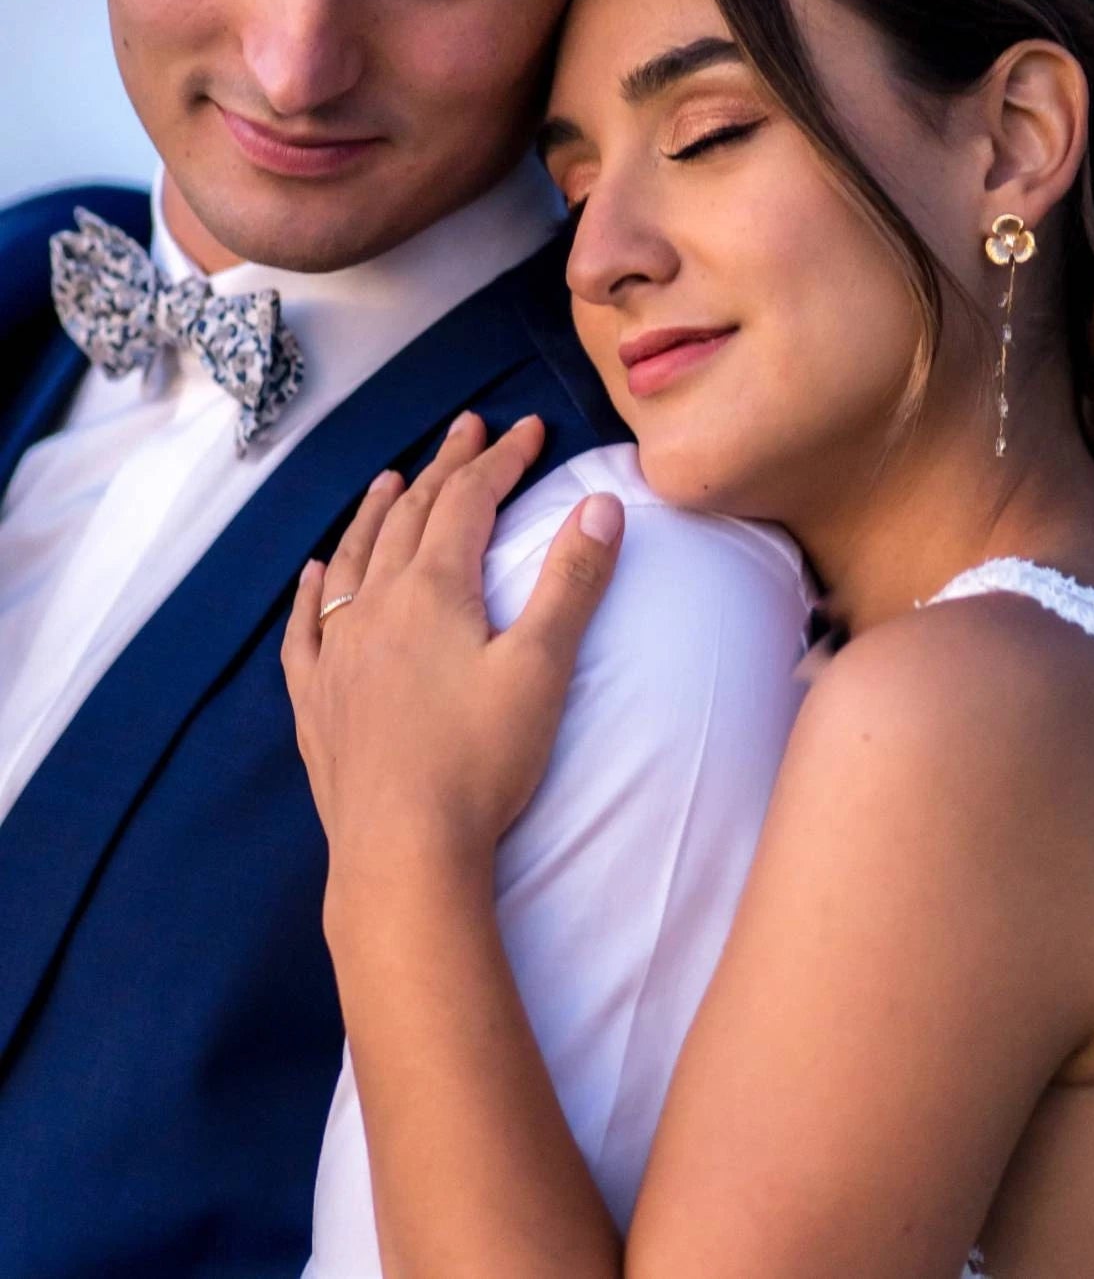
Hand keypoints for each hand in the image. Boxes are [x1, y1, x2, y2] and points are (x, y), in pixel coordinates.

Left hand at [281, 413, 623, 895]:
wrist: (403, 853)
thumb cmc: (481, 763)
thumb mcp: (543, 668)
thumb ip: (572, 582)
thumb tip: (601, 505)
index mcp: (433, 590)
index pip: (470, 501)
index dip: (502, 460)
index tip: (530, 429)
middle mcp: (375, 606)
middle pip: (411, 516)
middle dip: (446, 467)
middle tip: (469, 429)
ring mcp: (337, 653)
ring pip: (352, 558)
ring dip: (376, 512)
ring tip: (391, 479)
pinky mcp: (315, 701)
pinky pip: (304, 627)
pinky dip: (312, 589)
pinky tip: (313, 574)